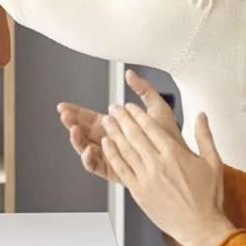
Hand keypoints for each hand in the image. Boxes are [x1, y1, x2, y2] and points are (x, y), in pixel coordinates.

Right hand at [57, 69, 177, 182]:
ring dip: (77, 140)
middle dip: (71, 124)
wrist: (181, 161)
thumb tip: (129, 74)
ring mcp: (110, 157)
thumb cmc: (172, 137)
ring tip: (74, 131)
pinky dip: (89, 158)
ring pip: (86, 149)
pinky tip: (90, 148)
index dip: (76, 112)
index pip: (90, 118)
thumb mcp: (157, 108)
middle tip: (65, 116)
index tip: (64, 106)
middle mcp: (110, 142)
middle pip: (83, 133)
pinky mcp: (114, 172)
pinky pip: (96, 167)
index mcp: (115, 127)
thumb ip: (144, 90)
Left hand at [100, 104, 233, 245]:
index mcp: (174, 154)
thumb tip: (201, 115)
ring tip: (107, 121)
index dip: (137, 115)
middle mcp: (157, 164)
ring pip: (125, 149)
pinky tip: (105, 144)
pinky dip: (112, 154)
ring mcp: (145, 178)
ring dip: (114, 133)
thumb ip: (205, 136)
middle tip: (113, 107)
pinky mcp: (138, 191)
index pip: (151, 128)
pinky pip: (121, 169)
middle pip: (134, 135)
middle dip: (122, 119)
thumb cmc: (208, 197)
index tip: (130, 106)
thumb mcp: (213, 163)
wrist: (199, 226)